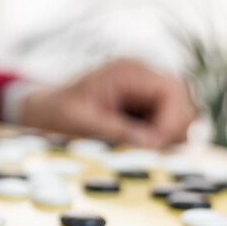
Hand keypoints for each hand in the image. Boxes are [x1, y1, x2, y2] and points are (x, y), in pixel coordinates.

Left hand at [20, 60, 195, 147]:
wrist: (41, 110)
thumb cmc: (55, 112)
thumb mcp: (78, 122)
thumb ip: (114, 131)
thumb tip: (151, 146)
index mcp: (128, 71)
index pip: (173, 91)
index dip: (171, 122)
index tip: (153, 148)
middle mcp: (143, 77)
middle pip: (185, 102)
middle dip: (172, 131)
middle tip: (148, 153)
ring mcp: (146, 92)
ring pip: (181, 116)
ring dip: (167, 138)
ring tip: (137, 150)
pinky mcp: (145, 108)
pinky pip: (167, 126)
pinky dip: (159, 141)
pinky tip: (136, 148)